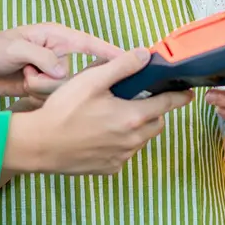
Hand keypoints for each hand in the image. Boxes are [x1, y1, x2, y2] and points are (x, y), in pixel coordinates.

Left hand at [0, 24, 121, 99]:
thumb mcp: (14, 47)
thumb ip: (40, 56)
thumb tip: (63, 72)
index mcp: (56, 37)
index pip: (90, 43)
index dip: (111, 52)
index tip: (131, 60)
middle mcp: (59, 55)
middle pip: (78, 74)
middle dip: (56, 80)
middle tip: (30, 75)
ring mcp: (53, 73)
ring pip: (65, 90)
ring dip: (43, 88)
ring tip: (24, 78)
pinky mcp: (46, 89)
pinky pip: (53, 98)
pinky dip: (38, 96)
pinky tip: (24, 88)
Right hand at [4, 50, 192, 176]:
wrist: (38, 145)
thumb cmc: (63, 111)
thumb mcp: (92, 80)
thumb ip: (122, 66)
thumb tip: (145, 55)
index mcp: (132, 116)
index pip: (168, 104)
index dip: (179, 96)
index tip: (187, 92)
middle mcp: (132, 140)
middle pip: (157, 123)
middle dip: (154, 111)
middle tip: (138, 100)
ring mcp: (121, 157)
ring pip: (141, 139)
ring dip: (137, 127)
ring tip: (114, 116)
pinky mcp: (109, 169)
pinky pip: (124, 154)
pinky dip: (121, 143)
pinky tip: (101, 134)